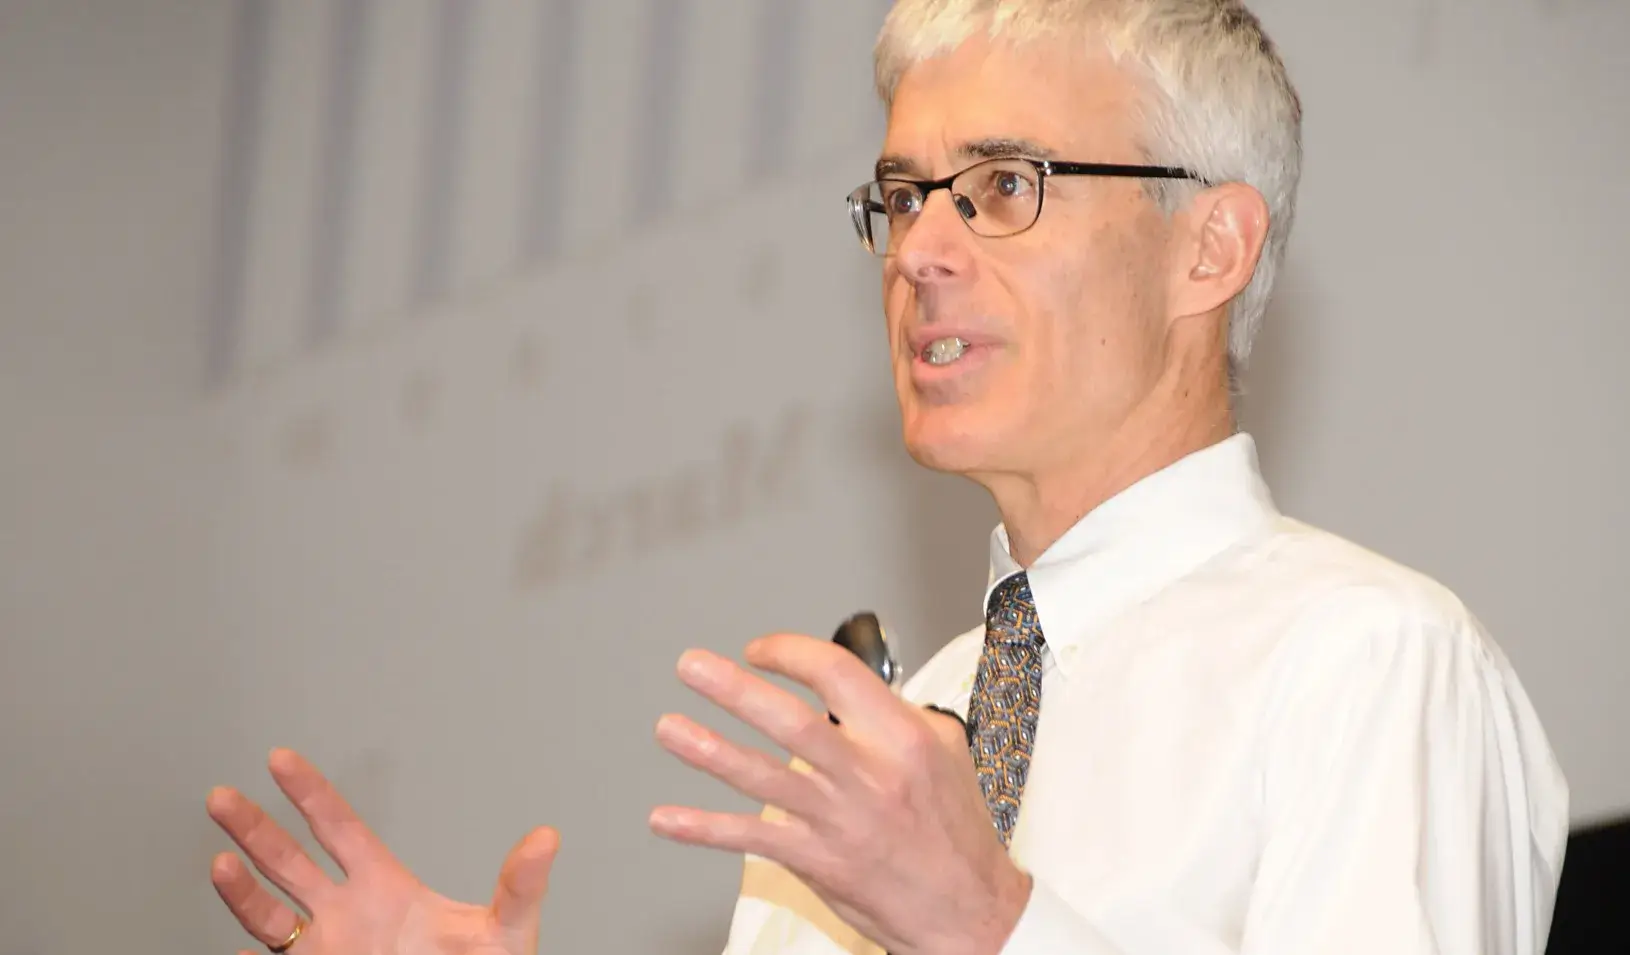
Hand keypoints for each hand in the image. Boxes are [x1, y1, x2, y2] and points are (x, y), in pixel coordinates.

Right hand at [207, 748, 558, 954]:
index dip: (310, 792)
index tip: (281, 759)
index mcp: (384, 889)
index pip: (339, 828)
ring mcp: (327, 952)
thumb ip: (519, 887)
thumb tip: (546, 841)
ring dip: (241, 893)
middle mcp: (347, 916)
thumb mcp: (505, 931)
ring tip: (219, 865)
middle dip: (254, 828)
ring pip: (269, 916)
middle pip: (289, 861)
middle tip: (222, 797)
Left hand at [649, 635, 1031, 954]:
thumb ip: (895, 712)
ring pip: (762, 778)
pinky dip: (704, 829)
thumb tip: (847, 691)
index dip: (790, 653)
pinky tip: (667, 818)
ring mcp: (837, 820)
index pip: (836, 675)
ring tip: (669, 727)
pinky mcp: (817, 860)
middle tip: (693, 666)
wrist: (967, 909)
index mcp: (900, 738)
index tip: (761, 651)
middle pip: (790, 722)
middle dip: (734, 690)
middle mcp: (866, 775)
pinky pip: (751, 838)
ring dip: (709, 750)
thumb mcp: (945, 749)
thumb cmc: (956, 831)